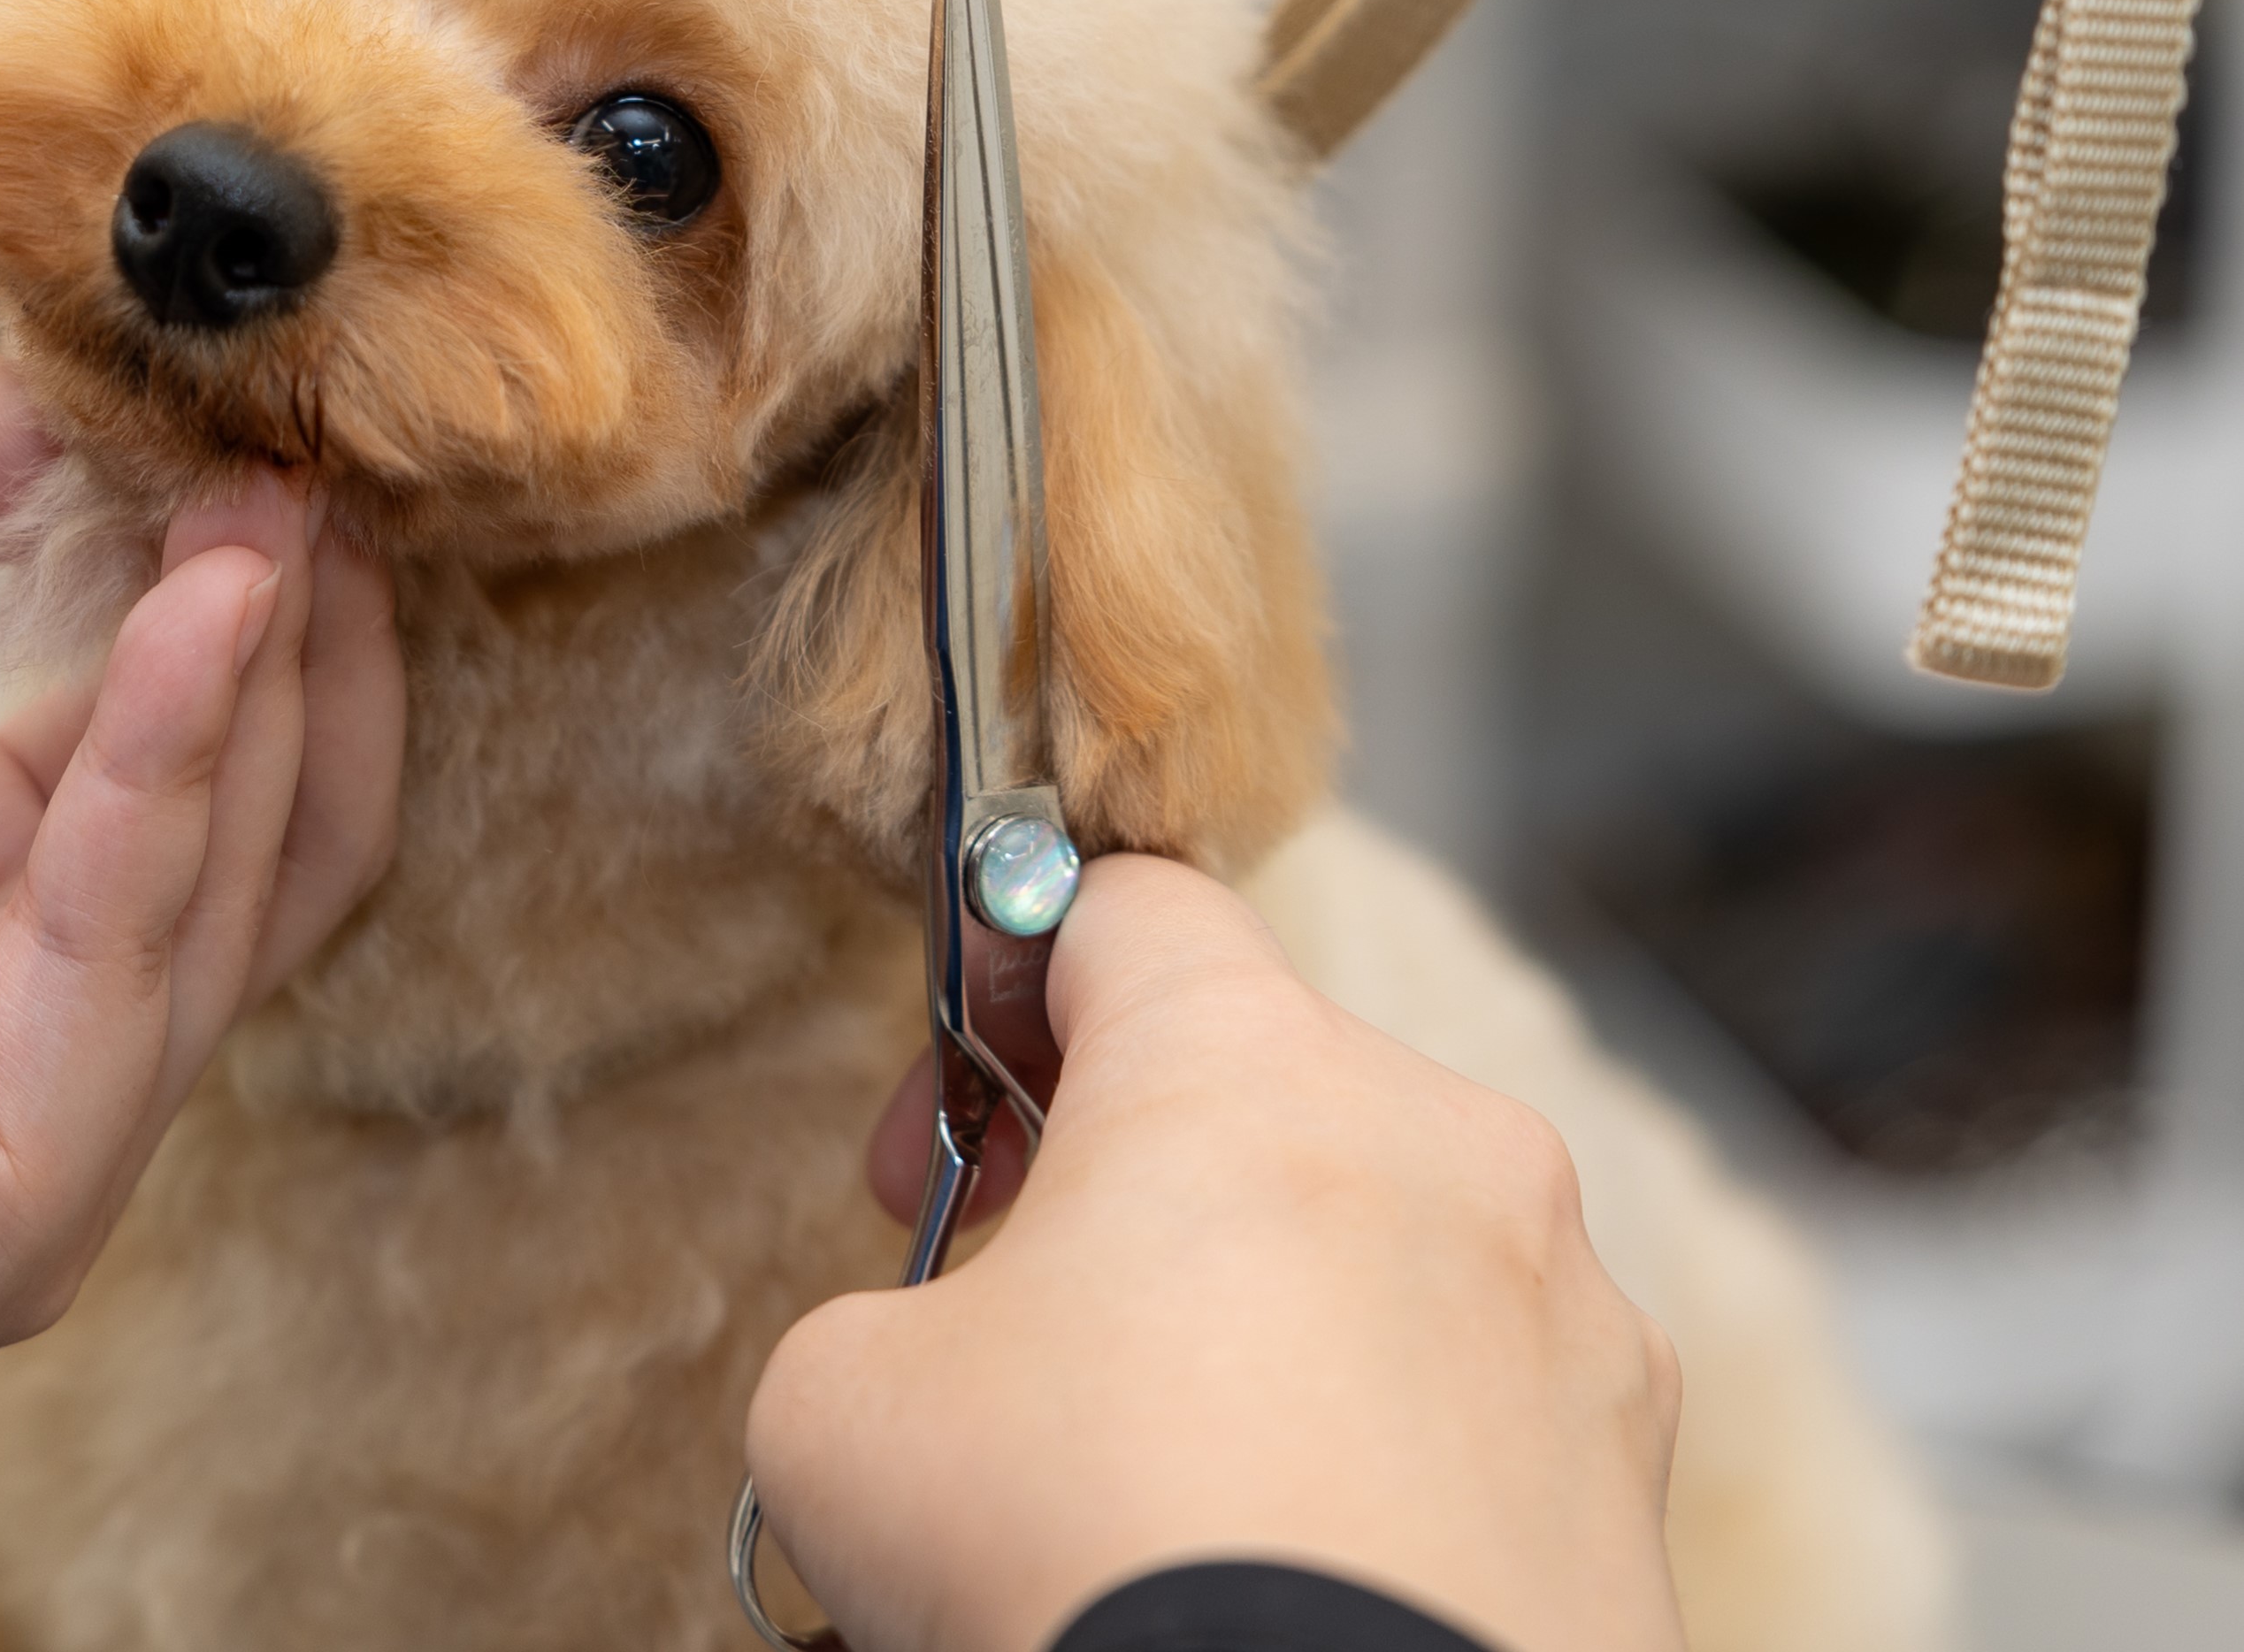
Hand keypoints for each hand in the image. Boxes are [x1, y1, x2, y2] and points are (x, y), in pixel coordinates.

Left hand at [0, 353, 402, 1514]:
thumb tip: (91, 380)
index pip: (192, 745)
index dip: (245, 586)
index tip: (266, 418)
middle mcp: (35, 1023)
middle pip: (263, 828)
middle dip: (296, 634)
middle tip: (305, 457)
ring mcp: (29, 1135)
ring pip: (230, 900)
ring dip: (254, 687)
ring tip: (259, 513)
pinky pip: (121, 983)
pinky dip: (165, 789)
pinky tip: (181, 625)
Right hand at [747, 856, 1682, 1651]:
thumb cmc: (1078, 1550)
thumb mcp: (844, 1407)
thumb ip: (887, 1319)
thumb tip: (946, 1370)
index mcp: (1245, 1066)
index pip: (1125, 909)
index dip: (1006, 998)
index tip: (949, 1146)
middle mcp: (1440, 1144)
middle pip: (1259, 1098)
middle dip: (1135, 1200)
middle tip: (1034, 1338)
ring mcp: (1568, 1310)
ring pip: (1382, 1256)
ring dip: (1274, 1327)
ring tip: (1177, 1487)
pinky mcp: (1632, 1473)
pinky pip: (1483, 1411)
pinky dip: (1390, 1460)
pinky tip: (1303, 1565)